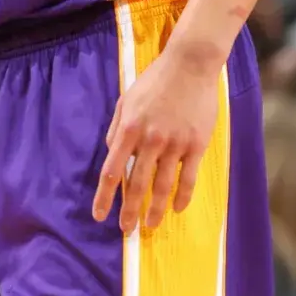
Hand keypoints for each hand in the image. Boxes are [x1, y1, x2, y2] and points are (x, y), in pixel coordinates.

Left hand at [93, 48, 219, 233]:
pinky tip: (177, 208)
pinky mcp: (196, 144)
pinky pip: (189, 177)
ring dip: (155, 209)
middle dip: (130, 211)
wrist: (190, 65)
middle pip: (137, 184)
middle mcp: (150, 140)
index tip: (99, 215)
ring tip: (150, 225)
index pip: (112, 171)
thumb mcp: (126, 101)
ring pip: (163, 185)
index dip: (104, 196)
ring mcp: (175, 143)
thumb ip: (117, 129)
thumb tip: (112, 154)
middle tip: (126, 230)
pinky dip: (182, 196)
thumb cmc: (154, 81)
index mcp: (129, 129)